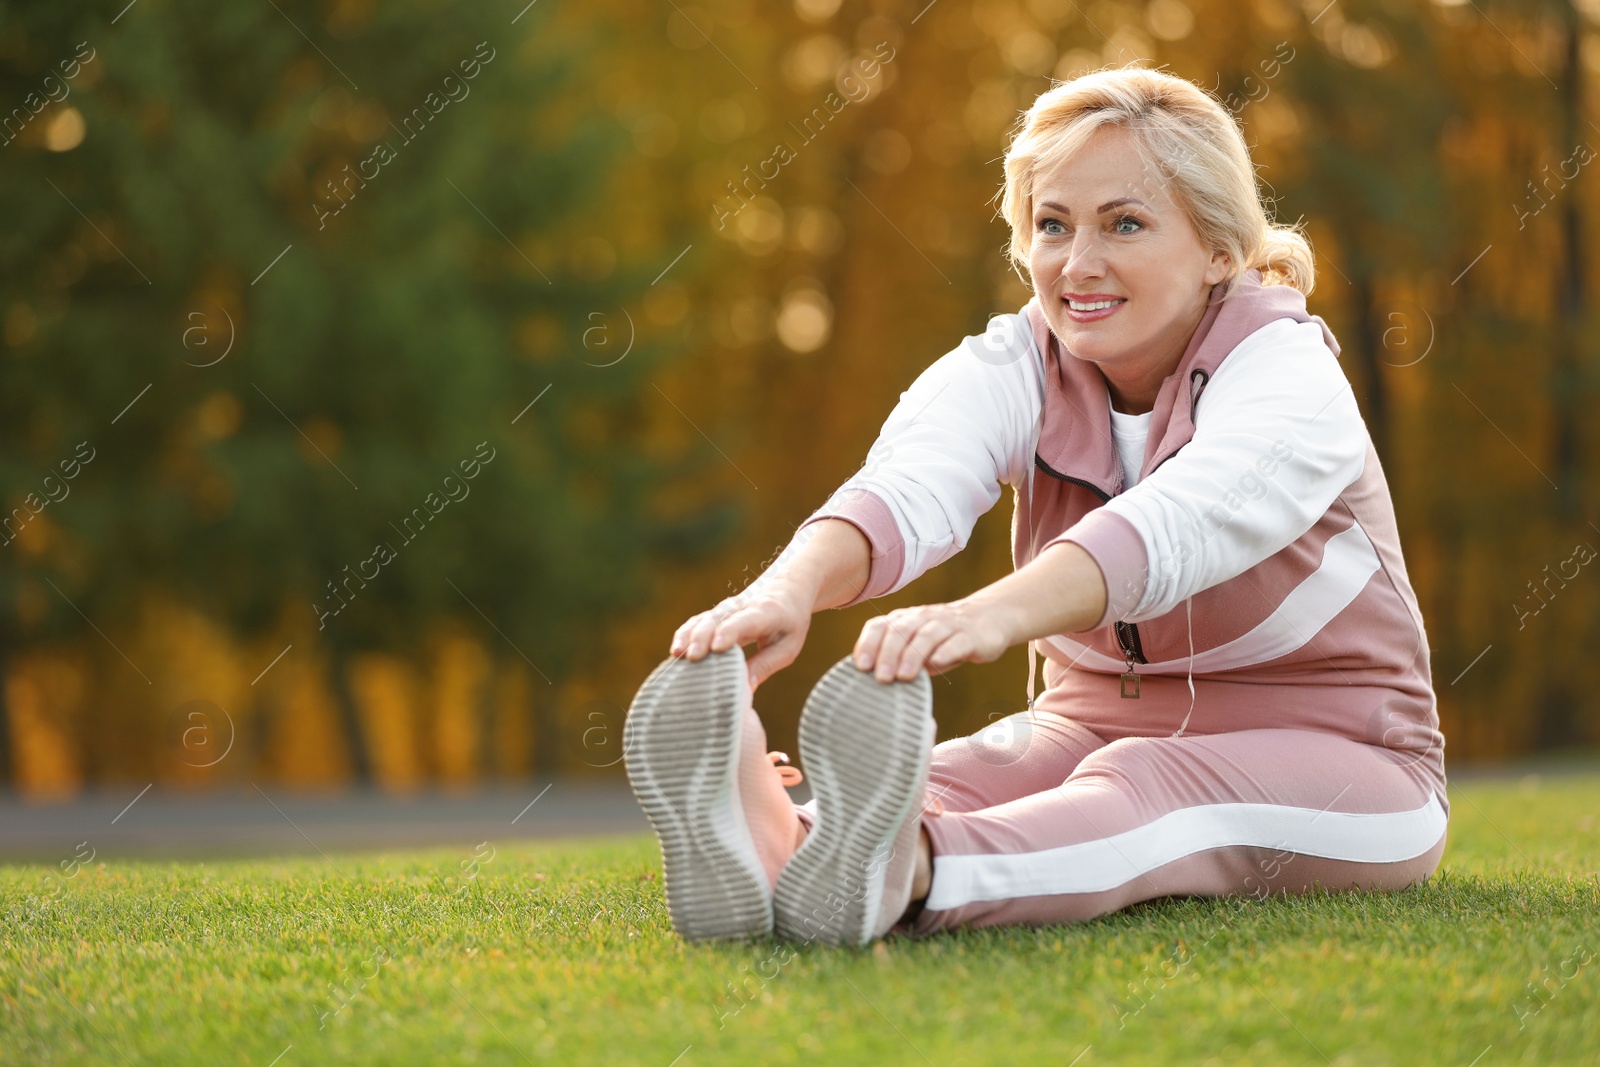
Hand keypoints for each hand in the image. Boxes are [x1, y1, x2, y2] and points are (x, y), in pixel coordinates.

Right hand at [669, 577, 814, 690]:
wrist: (786, 590)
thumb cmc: (790, 622)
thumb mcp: (788, 646)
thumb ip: (766, 665)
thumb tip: (745, 689)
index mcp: (765, 612)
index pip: (744, 621)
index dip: (729, 632)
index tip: (717, 647)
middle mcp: (742, 607)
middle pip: (718, 619)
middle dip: (703, 637)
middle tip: (693, 657)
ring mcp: (726, 609)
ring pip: (704, 619)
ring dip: (689, 635)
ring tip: (677, 654)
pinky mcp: (716, 614)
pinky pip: (697, 622)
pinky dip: (685, 634)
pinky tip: (676, 651)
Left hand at [853, 599, 1012, 682]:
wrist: (987, 618)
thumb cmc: (942, 641)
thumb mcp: (917, 648)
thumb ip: (897, 662)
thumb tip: (874, 688)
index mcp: (904, 621)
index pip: (880, 626)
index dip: (868, 644)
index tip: (861, 667)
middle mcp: (922, 618)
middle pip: (901, 631)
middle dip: (888, 654)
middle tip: (881, 678)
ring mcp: (947, 624)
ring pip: (927, 636)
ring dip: (913, 655)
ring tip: (903, 676)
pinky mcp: (970, 635)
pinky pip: (956, 642)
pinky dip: (945, 651)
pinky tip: (936, 663)